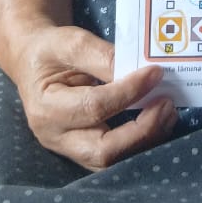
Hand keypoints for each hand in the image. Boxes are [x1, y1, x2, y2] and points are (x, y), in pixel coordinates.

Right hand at [14, 23, 176, 170]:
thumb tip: (138, 71)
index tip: (155, 73)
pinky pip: (116, 156)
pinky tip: (158, 121)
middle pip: (103, 151)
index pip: (94, 107)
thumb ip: (102, 56)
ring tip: (168, 111)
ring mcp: (70, 149)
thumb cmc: (50, 51)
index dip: (129, 92)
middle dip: (142, 131)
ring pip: (113, 160)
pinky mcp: (85, 151)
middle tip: (167, 104)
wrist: (34, 63)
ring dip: (146, 139)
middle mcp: (56, 137)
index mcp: (46, 108)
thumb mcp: (70, 42)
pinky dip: (141, 142)